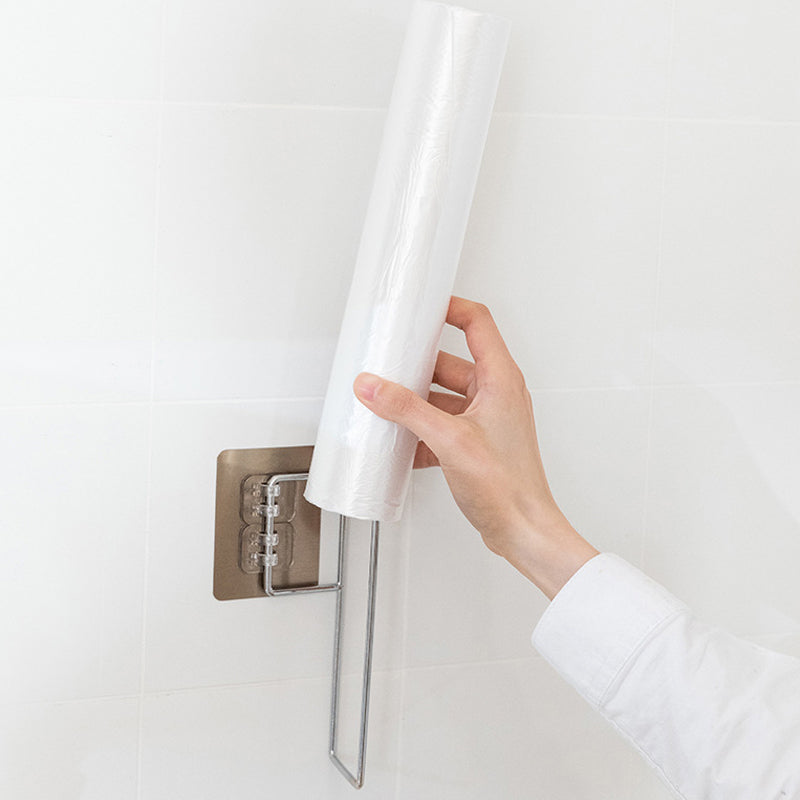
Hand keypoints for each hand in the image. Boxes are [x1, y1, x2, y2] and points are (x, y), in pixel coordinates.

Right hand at [352, 296, 597, 598]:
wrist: (523, 530)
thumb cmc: (508, 487)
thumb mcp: (449, 440)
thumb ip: (407, 410)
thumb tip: (374, 387)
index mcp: (500, 380)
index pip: (476, 323)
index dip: (448, 308)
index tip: (419, 306)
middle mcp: (494, 394)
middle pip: (448, 362)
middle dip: (415, 366)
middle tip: (386, 363)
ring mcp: (484, 420)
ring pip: (440, 396)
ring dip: (413, 403)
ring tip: (384, 405)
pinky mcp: (474, 443)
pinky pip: (440, 425)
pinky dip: (419, 430)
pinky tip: (399, 442)